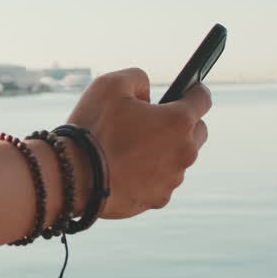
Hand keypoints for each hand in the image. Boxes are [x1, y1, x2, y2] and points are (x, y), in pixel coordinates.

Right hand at [66, 68, 210, 218]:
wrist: (73, 177)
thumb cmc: (93, 128)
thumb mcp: (110, 84)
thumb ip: (137, 78)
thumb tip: (147, 92)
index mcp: (178, 121)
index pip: (202, 99)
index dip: (196, 90)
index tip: (191, 89)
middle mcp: (184, 152)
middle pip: (198, 132)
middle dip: (183, 124)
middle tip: (155, 121)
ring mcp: (172, 179)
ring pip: (178, 159)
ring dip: (164, 151)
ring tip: (132, 147)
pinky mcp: (157, 199)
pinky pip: (161, 182)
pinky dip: (149, 174)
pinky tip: (125, 169)